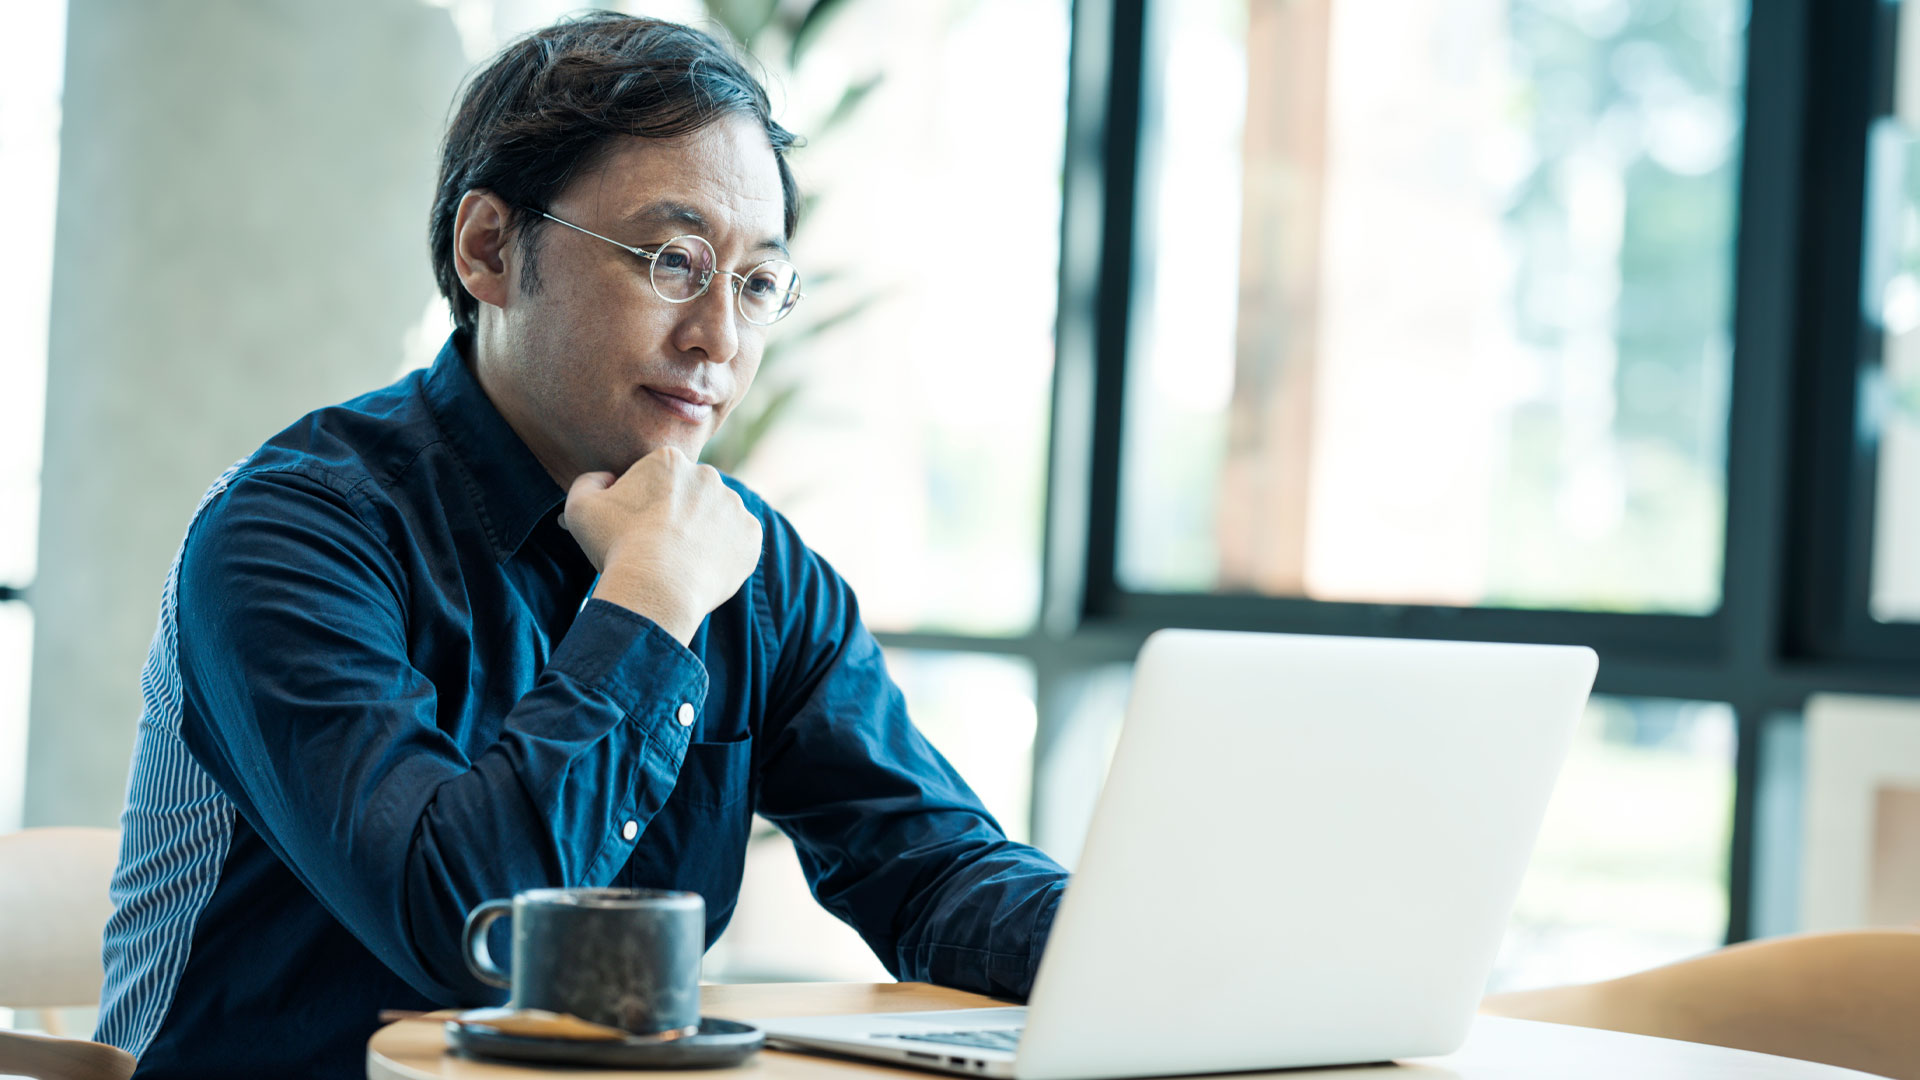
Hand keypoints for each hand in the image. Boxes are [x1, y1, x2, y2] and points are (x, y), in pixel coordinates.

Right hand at [559, 447, 761, 643]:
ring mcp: (734, 504)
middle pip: (691, 492)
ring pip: (716, 515)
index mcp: (669, 459)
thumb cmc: (616, 546)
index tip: (636, 524)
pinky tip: (702, 567)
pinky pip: (739, 540)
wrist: (655, 589)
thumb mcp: (579, 507)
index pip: (659, 475)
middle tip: (660, 544)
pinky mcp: (751, 534)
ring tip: (681, 559)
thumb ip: (589, 481)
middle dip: (678, 512)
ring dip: (703, 531)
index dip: (645, 500)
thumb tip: (606, 479)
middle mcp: (708, 474)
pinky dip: (725, 552)